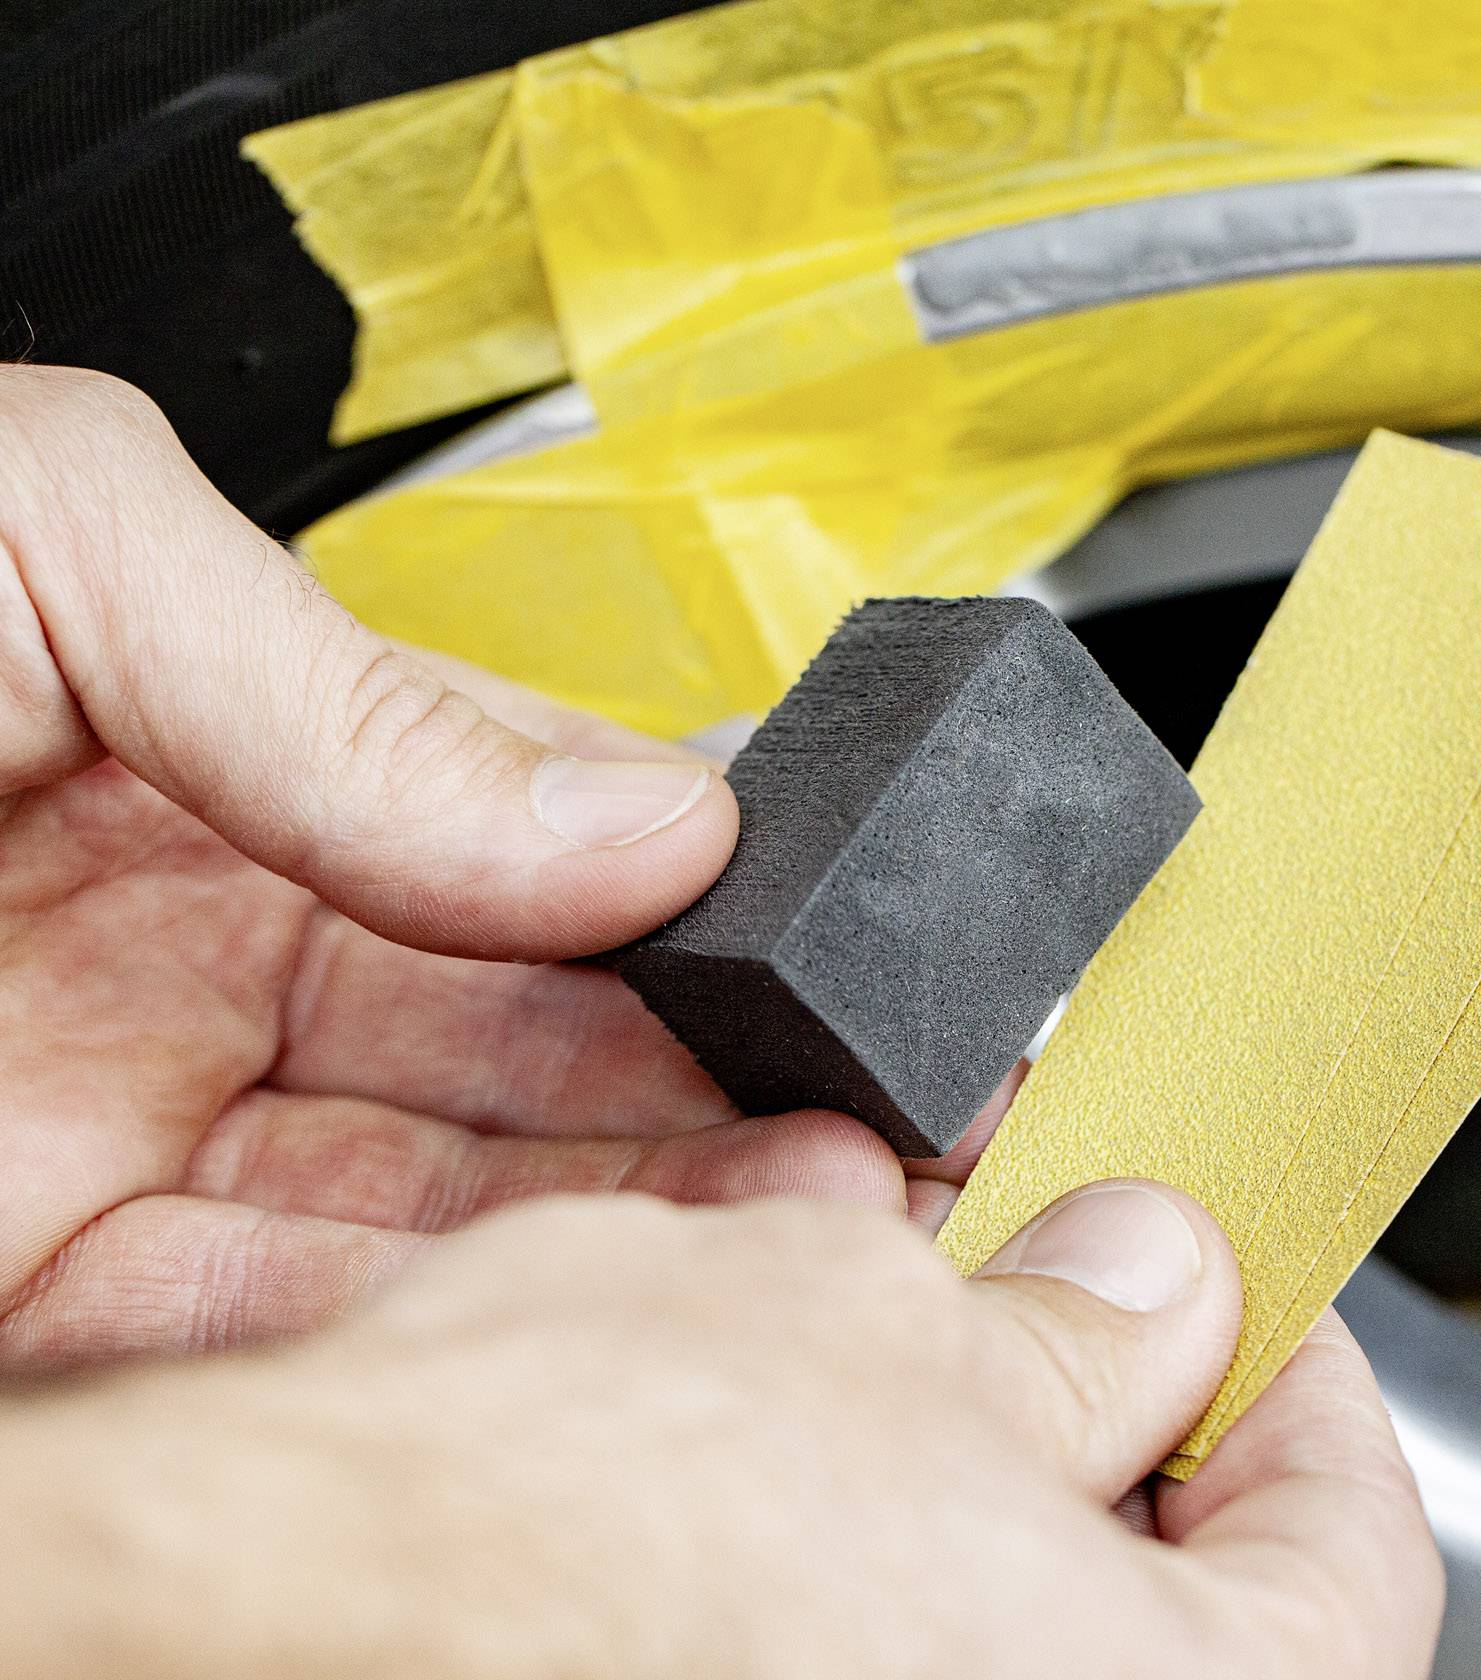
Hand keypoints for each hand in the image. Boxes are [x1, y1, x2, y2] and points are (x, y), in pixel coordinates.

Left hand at [0, 365, 907, 1366]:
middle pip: (520, 1063)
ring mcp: (114, 1149)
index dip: (709, 924)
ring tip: (802, 1248)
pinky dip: (431, 1347)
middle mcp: (185, 964)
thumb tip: (638, 818)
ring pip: (435, 1223)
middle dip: (714, 1110)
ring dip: (625, 1248)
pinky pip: (273, 1343)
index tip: (846, 983)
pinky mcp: (29, 1323)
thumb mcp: (35, 544)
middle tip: (879, 1150)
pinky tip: (578, 1333)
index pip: (534, 859)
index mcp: (214, 767)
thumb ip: (348, 676)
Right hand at [0, 1186, 1444, 1678]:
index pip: (1350, 1540)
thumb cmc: (565, 1527)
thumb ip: (1075, 1316)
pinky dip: (849, 1570)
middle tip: (1047, 1304)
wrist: (265, 1617)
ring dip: (965, 1486)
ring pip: (998, 1626)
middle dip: (1110, 1425)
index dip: (1290, 1372)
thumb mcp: (871, 1324)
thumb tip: (1151, 1279)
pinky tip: (765, 1472)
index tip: (1226, 1289)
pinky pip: (861, 1654)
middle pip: (1175, 1601)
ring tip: (874, 1364)